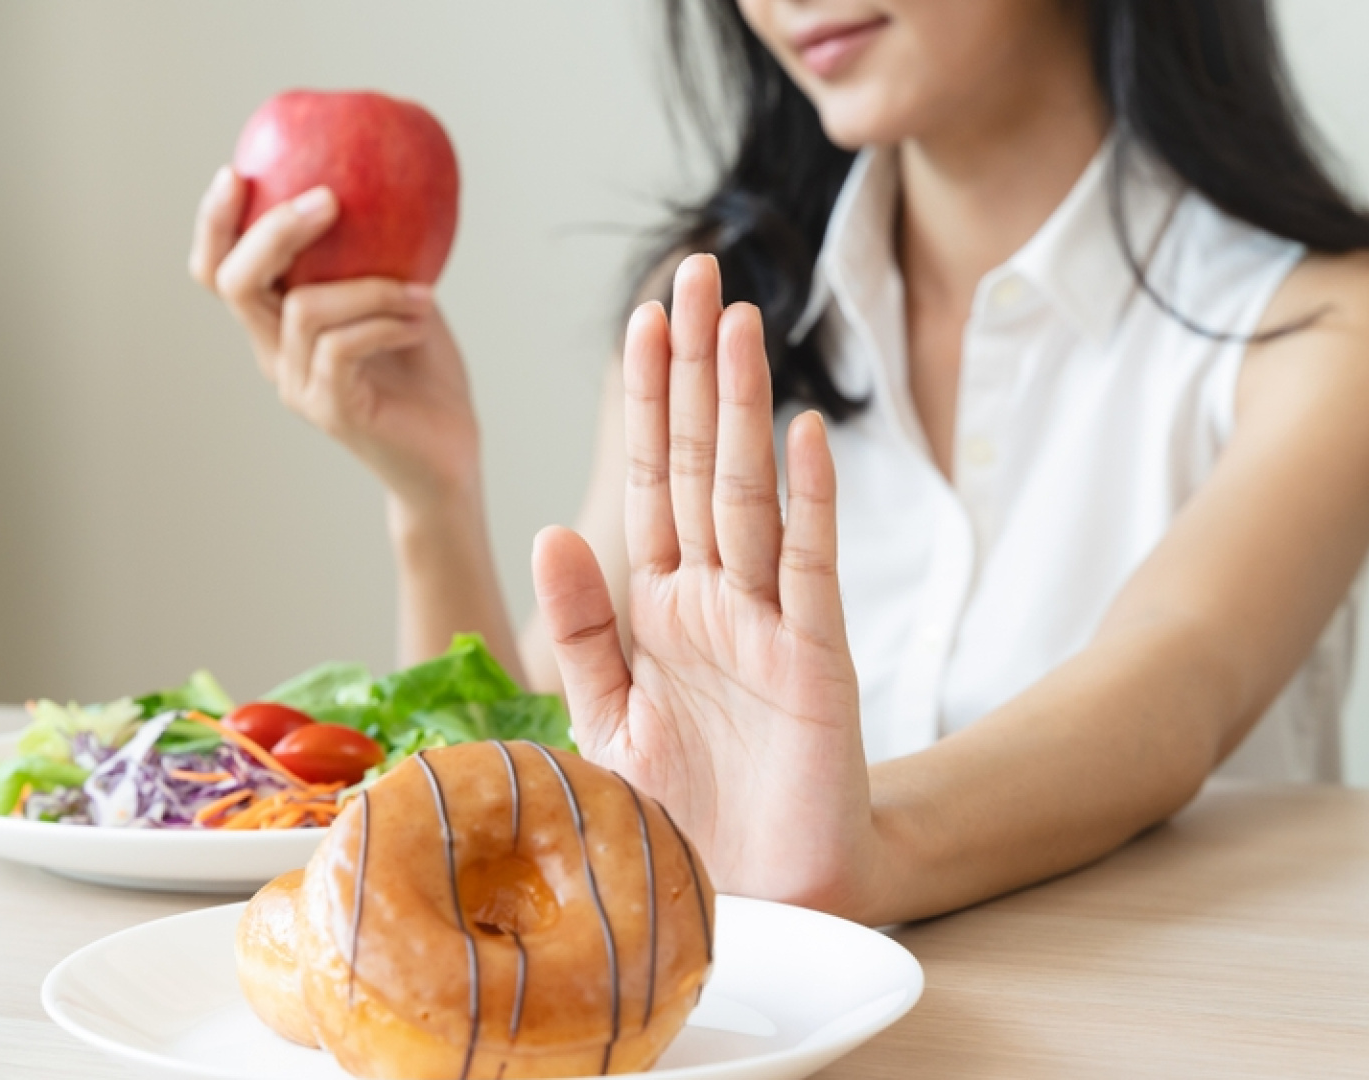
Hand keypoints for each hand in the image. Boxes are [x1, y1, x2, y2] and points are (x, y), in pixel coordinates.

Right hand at [188, 166, 479, 507]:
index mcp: (279, 325)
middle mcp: (275, 354)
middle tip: (328, 200)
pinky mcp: (331, 410)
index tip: (236, 173)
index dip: (215, 225)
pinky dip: (384, 322)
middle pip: (235, 282)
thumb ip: (381, 251)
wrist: (448, 458)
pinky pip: (341, 347)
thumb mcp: (401, 298)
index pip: (220, 271)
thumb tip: (387, 181)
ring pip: (303, 309)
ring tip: (421, 292)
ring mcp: (298, 385)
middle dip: (275, 230)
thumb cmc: (426, 377)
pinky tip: (420, 318)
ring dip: (369, 286)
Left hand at [531, 255, 878, 915]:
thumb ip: (585, 627)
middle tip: (694, 274)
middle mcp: (718, 604)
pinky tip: (804, 435)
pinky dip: (810, 503)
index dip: (645, 404)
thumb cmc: (689, 820)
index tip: (640, 322)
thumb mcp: (610, 719)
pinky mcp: (817, 668)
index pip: (649, 485)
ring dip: (741, 407)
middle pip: (701, 463)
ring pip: (750, 495)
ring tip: (736, 321)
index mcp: (662, 613)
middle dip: (693, 371)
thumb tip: (551, 527)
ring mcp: (770, 629)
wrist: (761, 906)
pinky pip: (811, 573)